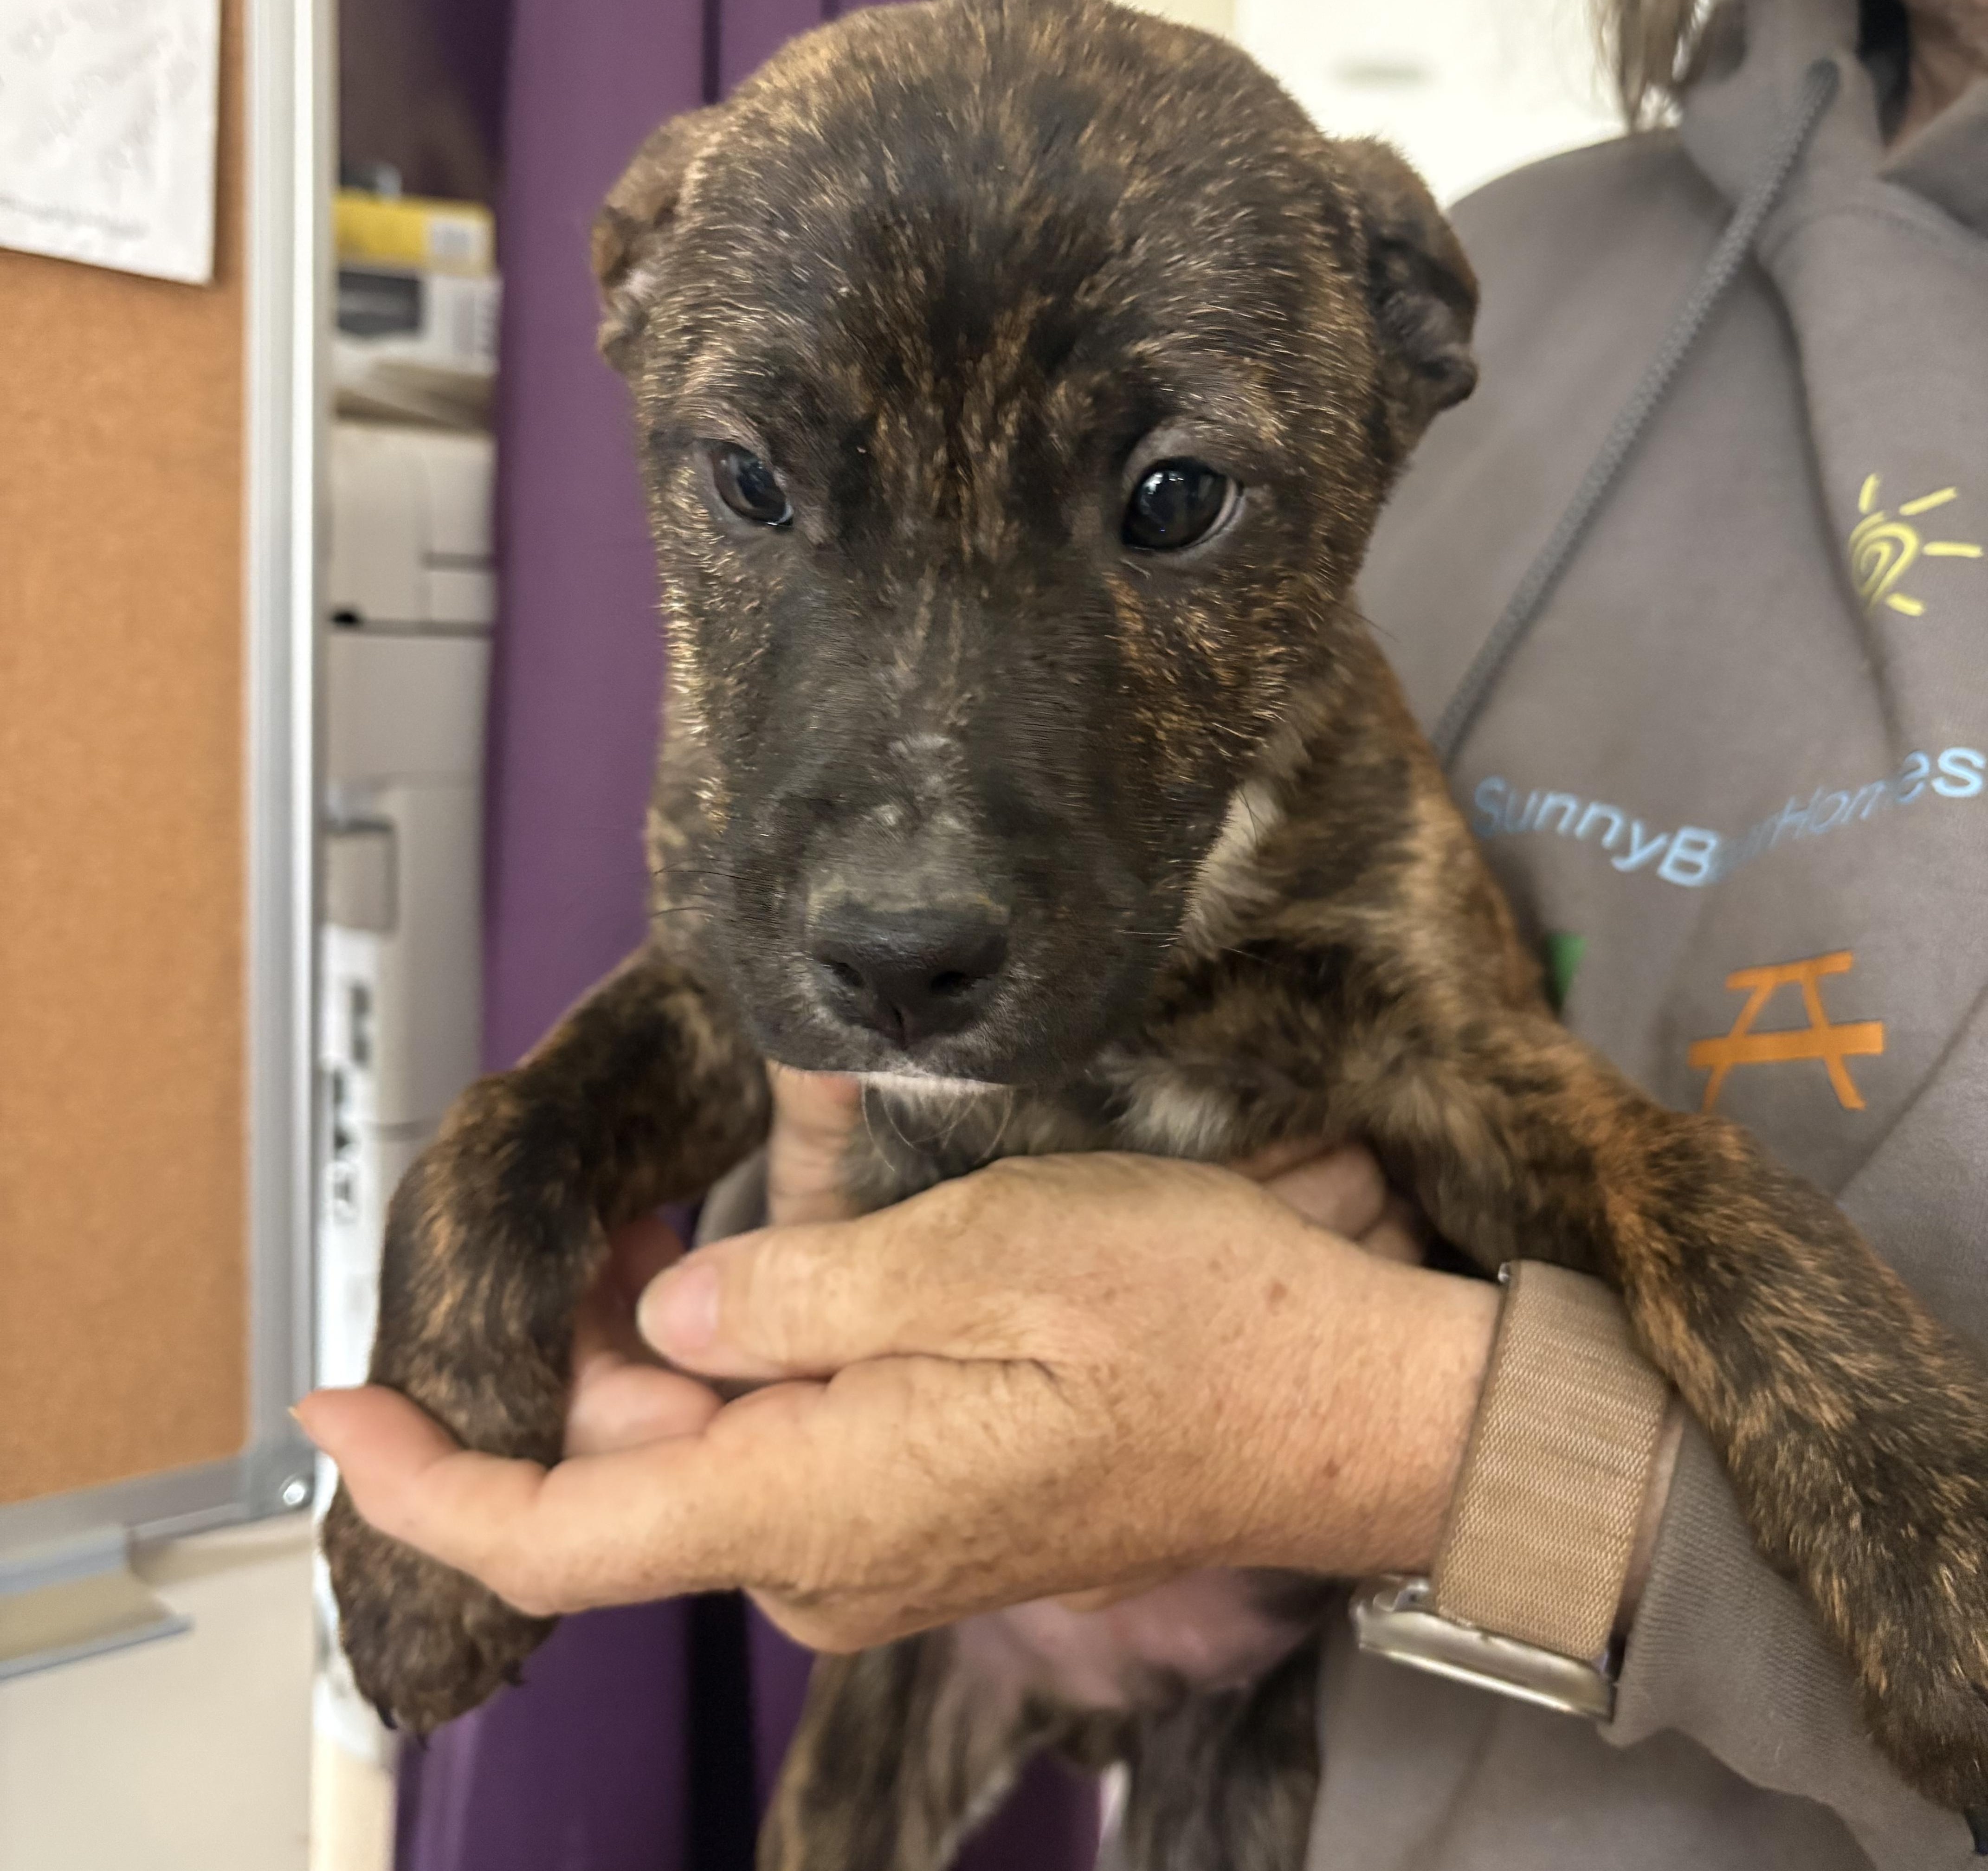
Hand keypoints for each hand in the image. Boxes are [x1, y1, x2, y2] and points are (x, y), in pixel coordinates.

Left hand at [299, 1134, 1495, 1653]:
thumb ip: (799, 1295)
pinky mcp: (926, 1506)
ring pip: (707, 1445)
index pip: (562, 1531)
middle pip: (632, 1465)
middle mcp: (830, 1553)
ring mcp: (879, 1540)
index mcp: (822, 1504)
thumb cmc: (1194, 1326)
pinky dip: (750, 1353)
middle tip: (578, 1211)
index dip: (428, 1479)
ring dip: (670, 1338)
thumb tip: (673, 1326)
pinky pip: (786, 1439)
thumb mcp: (985, 1256)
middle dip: (578, 1345)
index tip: (336, 1407)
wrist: (1341, 1404)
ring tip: (673, 1214)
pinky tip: (770, 1262)